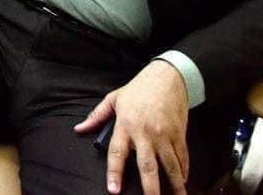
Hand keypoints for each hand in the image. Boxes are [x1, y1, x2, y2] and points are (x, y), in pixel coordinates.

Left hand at [74, 60, 190, 194]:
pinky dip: (183, 171)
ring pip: (170, 166)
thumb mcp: (114, 98)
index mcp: (126, 124)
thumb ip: (96, 116)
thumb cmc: (138, 89)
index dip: (115, 173)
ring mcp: (165, 135)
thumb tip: (79, 129)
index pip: (118, 153)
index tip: (114, 190)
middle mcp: (146, 133)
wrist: (167, 77)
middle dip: (150, 188)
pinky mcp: (179, 134)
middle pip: (147, 166)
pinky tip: (182, 182)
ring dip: (174, 185)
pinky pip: (182, 157)